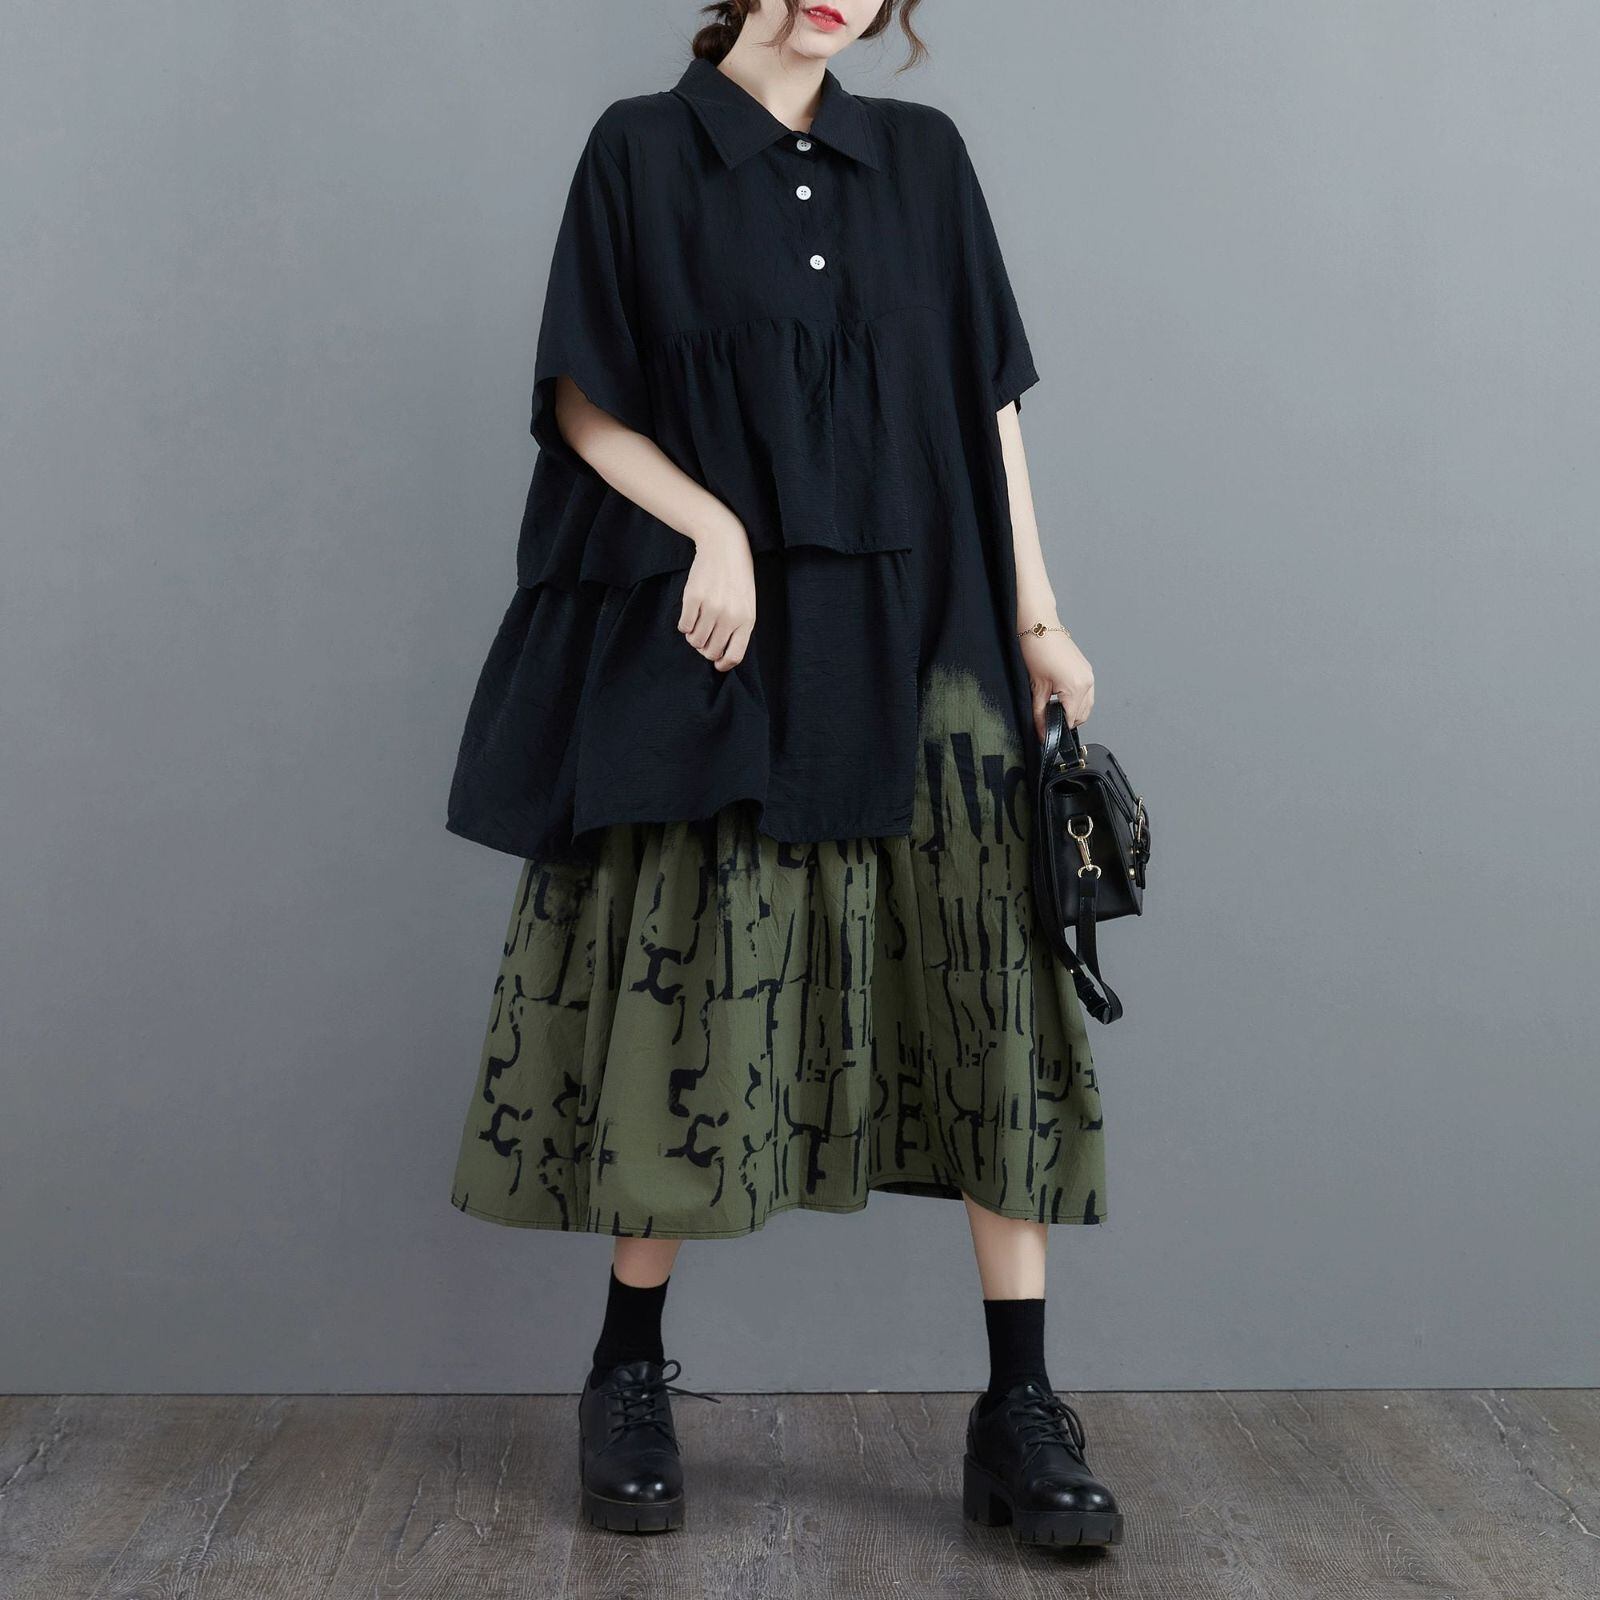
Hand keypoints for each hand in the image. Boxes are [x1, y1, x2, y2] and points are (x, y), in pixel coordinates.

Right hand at [678, 519, 755, 671]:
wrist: (724, 545)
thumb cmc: (737, 578)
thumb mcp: (747, 603)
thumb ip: (738, 628)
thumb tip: (719, 657)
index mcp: (746, 619)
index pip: (733, 656)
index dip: (722, 664)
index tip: (716, 663)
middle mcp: (730, 616)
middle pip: (711, 651)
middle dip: (705, 649)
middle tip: (704, 637)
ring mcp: (711, 607)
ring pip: (695, 641)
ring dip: (693, 637)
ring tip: (698, 623)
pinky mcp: (693, 598)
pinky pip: (683, 626)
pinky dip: (684, 625)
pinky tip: (691, 613)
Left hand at [1019, 626, 1094, 741]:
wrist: (1039, 626)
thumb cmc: (1036, 650)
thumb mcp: (1036, 687)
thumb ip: (1040, 713)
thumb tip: (1041, 732)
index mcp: (1077, 687)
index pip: (1071, 720)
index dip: (1058, 728)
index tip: (1046, 732)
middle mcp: (1087, 682)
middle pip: (1082, 715)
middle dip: (1066, 720)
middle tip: (1047, 718)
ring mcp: (1088, 675)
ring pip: (1086, 705)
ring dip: (1072, 710)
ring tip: (1053, 705)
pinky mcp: (1086, 669)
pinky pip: (1086, 692)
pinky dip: (1076, 699)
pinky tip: (1060, 695)